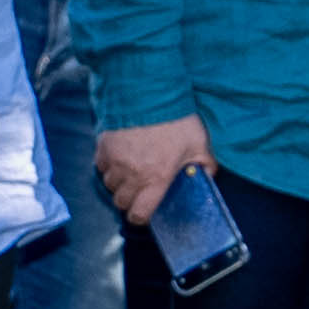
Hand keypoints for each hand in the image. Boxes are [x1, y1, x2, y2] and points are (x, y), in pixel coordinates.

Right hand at [96, 111, 213, 228]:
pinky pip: (100, 166)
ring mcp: (114, 161)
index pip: (139, 214)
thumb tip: (208, 176)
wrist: (150, 92)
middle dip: (130, 200)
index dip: (141, 217)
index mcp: (156, 178)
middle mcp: (132, 174)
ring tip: (131, 172)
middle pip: (121, 202)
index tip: (146, 211)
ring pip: (110, 185)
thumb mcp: (199, 142)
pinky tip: (120, 158)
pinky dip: (108, 166)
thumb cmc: (176, 118)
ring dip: (119, 183)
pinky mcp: (103, 146)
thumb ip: (205, 164)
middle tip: (140, 190)